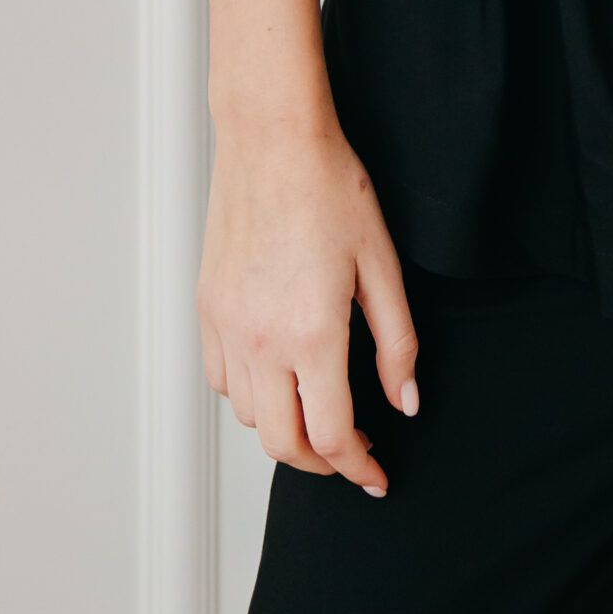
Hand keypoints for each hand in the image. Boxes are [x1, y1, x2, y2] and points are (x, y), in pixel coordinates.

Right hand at [197, 116, 419, 495]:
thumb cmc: (330, 187)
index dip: (357, 468)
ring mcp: (227, 326)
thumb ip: (397, 342)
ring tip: (318, 407)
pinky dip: (250, 394)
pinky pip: (222, 379)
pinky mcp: (207, 308)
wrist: (273, 138)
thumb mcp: (382, 264)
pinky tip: (278, 374)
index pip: (331, 436)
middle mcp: (261, 341)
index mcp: (313, 334)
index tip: (375, 475)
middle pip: (283, 443)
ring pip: (249, 416)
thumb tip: (405, 401)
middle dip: (321, 462)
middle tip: (351, 453)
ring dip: (284, 427)